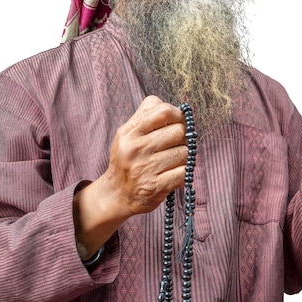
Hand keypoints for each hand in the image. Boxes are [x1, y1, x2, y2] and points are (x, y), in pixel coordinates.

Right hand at [104, 95, 187, 215]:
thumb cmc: (127, 159)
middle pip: (178, 131)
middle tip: (176, 145)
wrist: (117, 194)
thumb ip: (146, 116)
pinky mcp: (156, 186)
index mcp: (129, 132)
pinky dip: (184, 173)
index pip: (163, 111)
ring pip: (184, 153)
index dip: (178, 115)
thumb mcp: (127, 134)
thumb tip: (173, 107)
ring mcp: (145, 168)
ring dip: (184, 157)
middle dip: (183, 138)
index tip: (178, 122)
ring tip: (173, 161)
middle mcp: (136, 149)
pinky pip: (184, 172)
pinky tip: (174, 173)